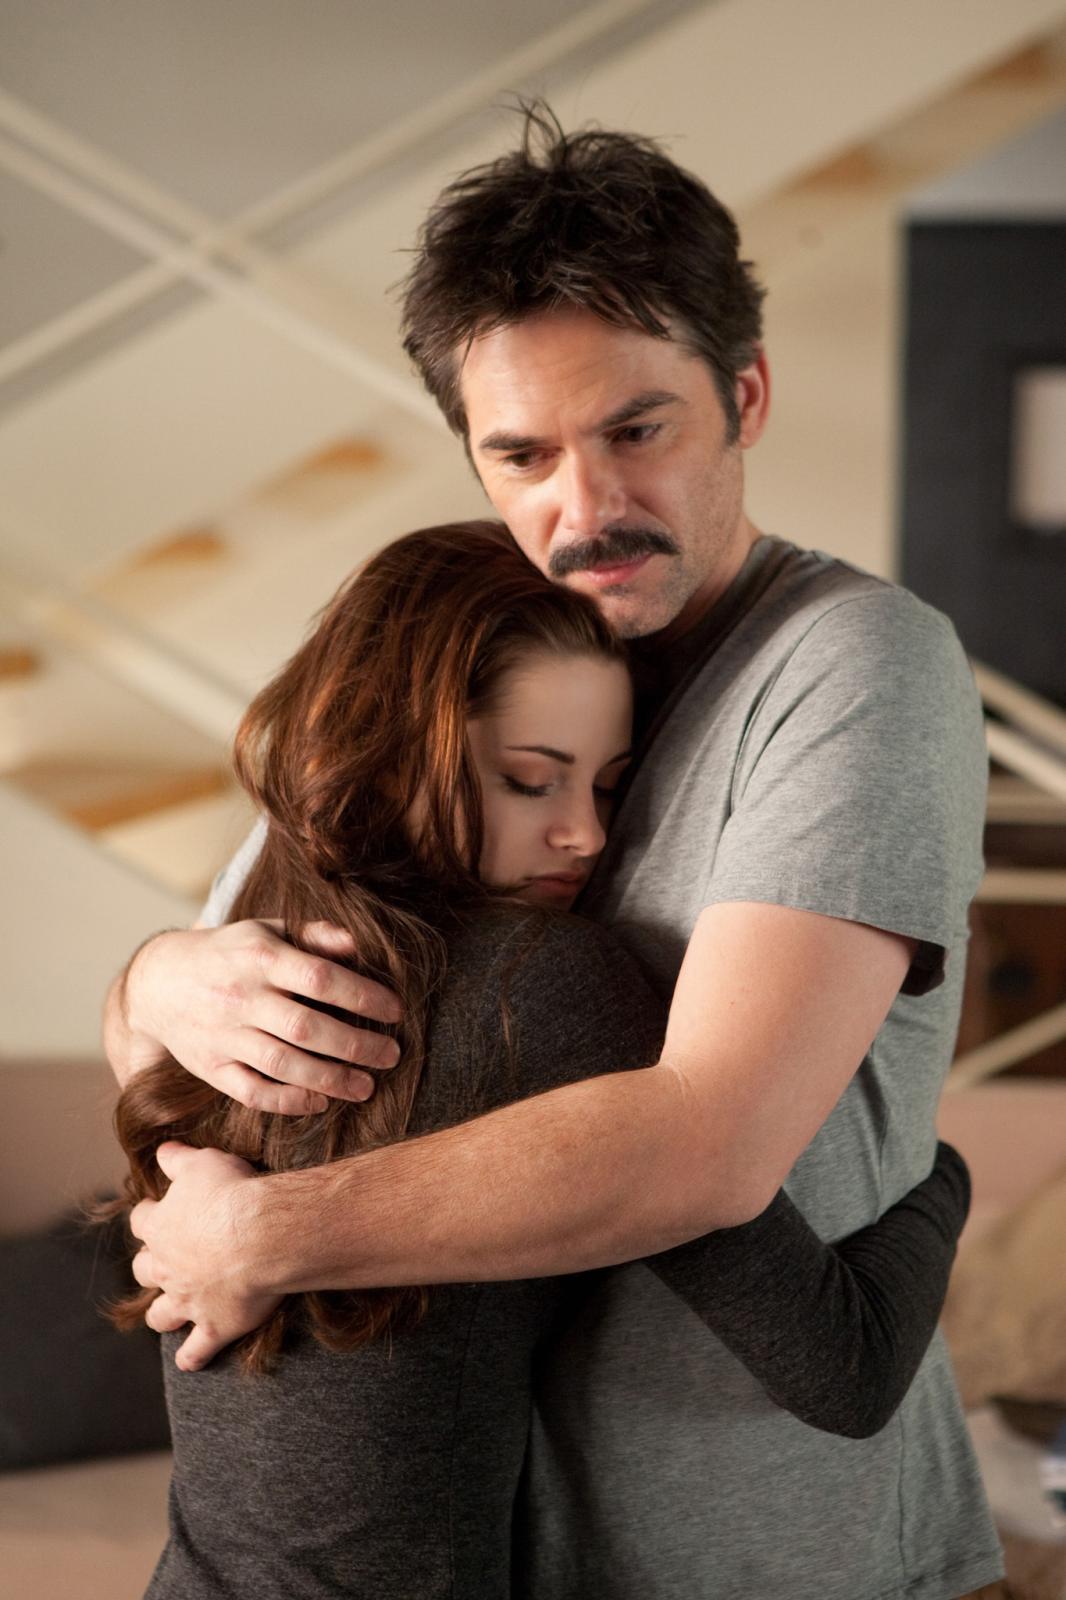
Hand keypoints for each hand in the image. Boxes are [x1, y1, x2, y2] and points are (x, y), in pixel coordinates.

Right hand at [123, 918, 401, 1113]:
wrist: (158, 981)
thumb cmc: (229, 953)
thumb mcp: (266, 930)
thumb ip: (313, 936)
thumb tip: (358, 944)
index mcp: (259, 956)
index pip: (319, 978)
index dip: (361, 995)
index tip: (394, 1011)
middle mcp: (241, 997)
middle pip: (305, 1028)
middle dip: (355, 1045)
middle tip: (391, 1055)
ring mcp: (223, 1035)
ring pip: (282, 1064)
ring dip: (330, 1079)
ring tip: (366, 1086)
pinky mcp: (211, 1067)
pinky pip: (252, 1092)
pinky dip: (288, 1101)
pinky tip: (320, 1101)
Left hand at [130, 1142, 282, 1370]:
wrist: (261, 1235)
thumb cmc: (232, 1193)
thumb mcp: (202, 1162)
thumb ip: (178, 1158)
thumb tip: (162, 1152)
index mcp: (161, 1226)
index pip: (143, 1220)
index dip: (150, 1215)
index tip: (157, 1211)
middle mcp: (168, 1267)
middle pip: (145, 1269)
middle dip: (151, 1265)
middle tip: (165, 1260)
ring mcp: (189, 1300)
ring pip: (161, 1314)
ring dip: (162, 1313)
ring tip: (168, 1312)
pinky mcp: (214, 1325)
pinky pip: (197, 1349)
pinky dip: (192, 1356)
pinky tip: (190, 1360)